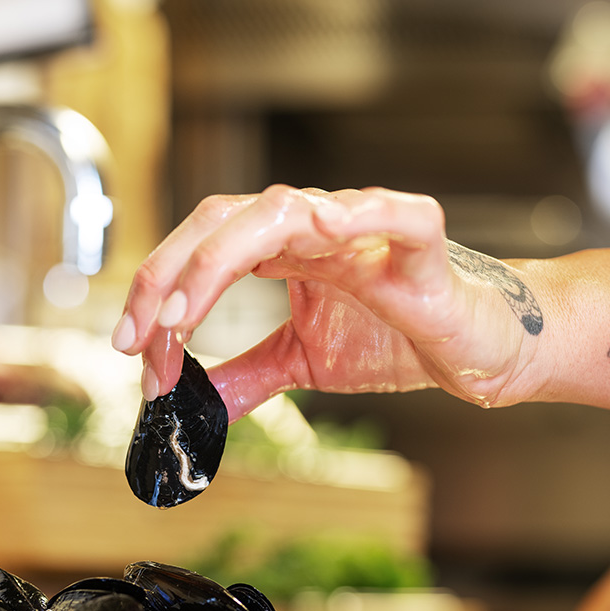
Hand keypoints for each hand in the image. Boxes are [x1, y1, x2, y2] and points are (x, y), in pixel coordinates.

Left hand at [111, 185, 546, 419]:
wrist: (480, 350)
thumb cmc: (400, 337)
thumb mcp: (305, 362)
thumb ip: (248, 375)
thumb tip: (191, 400)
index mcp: (283, 249)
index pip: (202, 245)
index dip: (158, 287)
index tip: (130, 345)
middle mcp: (315, 228)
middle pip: (224, 220)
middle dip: (168, 275)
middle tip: (135, 336)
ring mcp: (366, 230)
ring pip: (286, 210)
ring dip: (220, 258)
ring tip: (185, 311)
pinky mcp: (422, 247)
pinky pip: (397, 215)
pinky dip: (361, 214)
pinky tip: (322, 228)